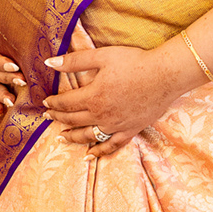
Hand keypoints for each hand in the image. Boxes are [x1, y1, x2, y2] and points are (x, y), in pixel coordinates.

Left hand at [42, 23, 198, 156]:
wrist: (166, 74)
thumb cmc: (136, 62)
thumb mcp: (103, 56)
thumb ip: (75, 61)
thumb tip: (49, 62)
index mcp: (92, 96)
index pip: (65, 102)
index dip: (53, 102)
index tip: (46, 102)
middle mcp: (101, 114)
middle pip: (73, 119)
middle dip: (58, 117)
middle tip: (49, 116)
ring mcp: (115, 125)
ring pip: (87, 136)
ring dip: (72, 137)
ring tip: (61, 136)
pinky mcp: (130, 130)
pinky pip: (111, 145)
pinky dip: (99, 152)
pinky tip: (89, 155)